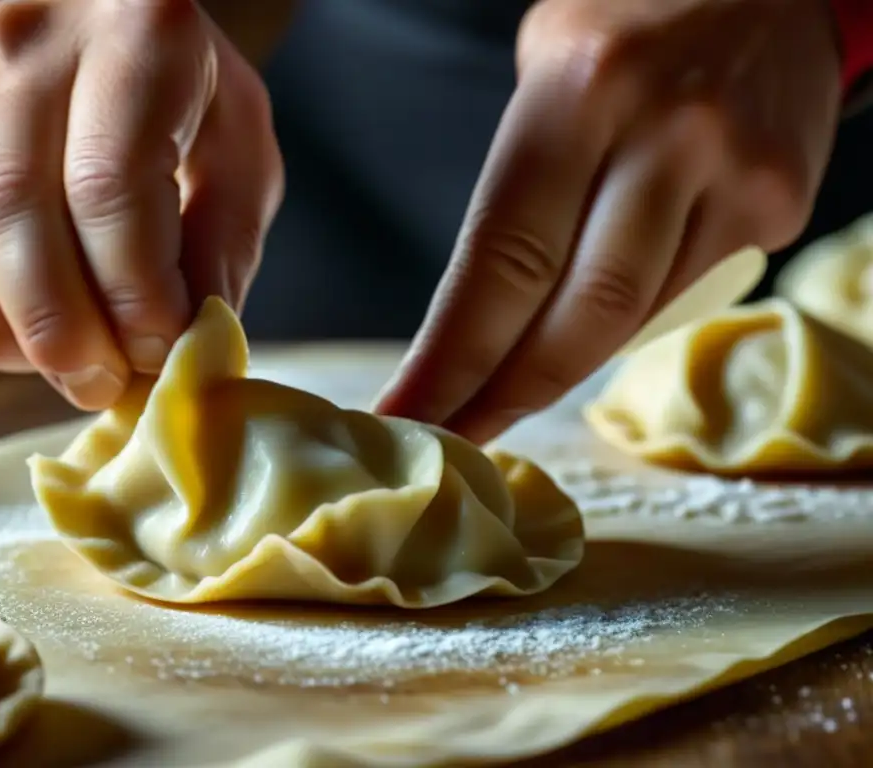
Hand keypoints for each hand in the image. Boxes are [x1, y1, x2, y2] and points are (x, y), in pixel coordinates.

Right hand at [0, 0, 282, 409]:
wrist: (123, 31)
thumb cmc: (195, 98)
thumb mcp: (242, 156)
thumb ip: (222, 243)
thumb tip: (189, 342)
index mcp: (135, 34)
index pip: (110, 185)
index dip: (132, 289)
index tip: (159, 351)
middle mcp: (30, 40)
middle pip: (20, 208)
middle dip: (66, 324)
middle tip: (107, 383)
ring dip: (14, 328)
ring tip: (71, 374)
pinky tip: (15, 348)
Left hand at [375, 0, 841, 443]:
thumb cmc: (635, 23)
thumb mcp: (552, 63)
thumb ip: (521, 177)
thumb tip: (482, 301)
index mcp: (579, 91)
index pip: (499, 260)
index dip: (451, 358)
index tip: (407, 414)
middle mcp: (661, 134)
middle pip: (570, 315)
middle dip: (500, 395)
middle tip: (450, 441)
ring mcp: (731, 174)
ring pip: (629, 320)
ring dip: (556, 374)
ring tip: (501, 402)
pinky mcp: (778, 205)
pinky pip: (682, 297)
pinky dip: (623, 326)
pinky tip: (584, 333)